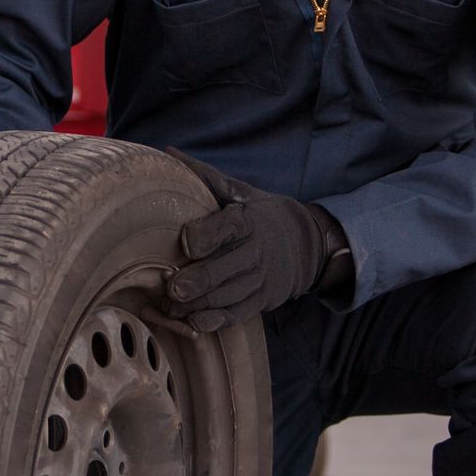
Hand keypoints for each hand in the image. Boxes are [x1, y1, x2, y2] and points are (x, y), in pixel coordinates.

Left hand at [161, 150, 348, 331]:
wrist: (305, 243)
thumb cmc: (259, 214)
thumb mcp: (239, 192)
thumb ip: (205, 176)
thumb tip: (170, 153)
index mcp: (249, 220)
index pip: (228, 227)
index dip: (206, 235)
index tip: (186, 242)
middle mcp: (257, 250)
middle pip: (225, 268)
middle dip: (198, 280)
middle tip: (172, 287)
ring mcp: (261, 278)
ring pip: (227, 296)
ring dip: (198, 305)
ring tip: (170, 305)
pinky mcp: (261, 300)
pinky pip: (237, 314)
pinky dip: (214, 321)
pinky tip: (192, 321)